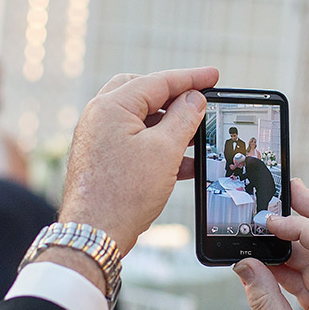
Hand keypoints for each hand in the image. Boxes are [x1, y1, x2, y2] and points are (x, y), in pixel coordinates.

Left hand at [59, 67, 217, 254]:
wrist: (95, 233)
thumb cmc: (123, 194)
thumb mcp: (165, 151)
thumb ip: (184, 118)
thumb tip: (194, 99)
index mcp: (111, 106)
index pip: (157, 81)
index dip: (190, 78)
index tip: (213, 76)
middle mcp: (99, 117)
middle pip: (143, 93)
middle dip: (173, 98)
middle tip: (198, 103)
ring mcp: (97, 138)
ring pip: (139, 120)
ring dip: (168, 127)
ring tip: (195, 139)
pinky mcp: (100, 159)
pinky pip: (133, 142)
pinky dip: (156, 147)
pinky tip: (181, 164)